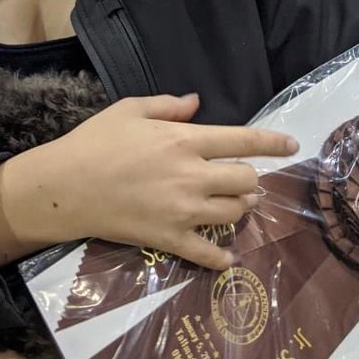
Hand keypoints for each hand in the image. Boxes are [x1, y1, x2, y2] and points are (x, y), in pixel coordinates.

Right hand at [0, 95, 297, 269]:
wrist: (65, 187)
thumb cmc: (95, 142)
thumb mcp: (129, 110)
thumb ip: (168, 106)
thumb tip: (196, 103)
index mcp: (184, 140)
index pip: (244, 141)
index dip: (273, 143)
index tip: (293, 145)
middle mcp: (192, 176)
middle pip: (246, 181)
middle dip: (249, 178)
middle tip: (240, 178)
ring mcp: (183, 211)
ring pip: (235, 213)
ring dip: (239, 208)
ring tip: (232, 205)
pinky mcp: (170, 239)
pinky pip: (209, 253)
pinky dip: (222, 256)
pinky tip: (226, 254)